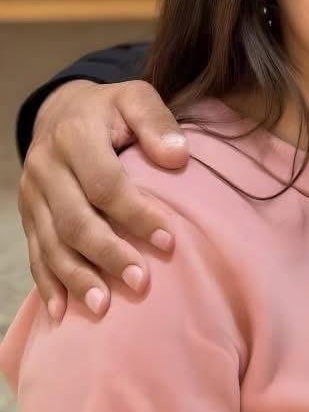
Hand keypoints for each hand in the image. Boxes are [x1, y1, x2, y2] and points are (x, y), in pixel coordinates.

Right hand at [19, 79, 188, 320]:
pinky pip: (34, 252)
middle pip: (75, 220)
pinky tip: (63, 312)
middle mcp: (46, 167)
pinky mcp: (26, 214)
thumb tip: (178, 156)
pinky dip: (48, 283)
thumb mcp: (135, 98)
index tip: (169, 241)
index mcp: (74, 136)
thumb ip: (156, 121)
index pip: (105, 184)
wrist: (61, 111)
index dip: (136, 214)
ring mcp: (31, 193)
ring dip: (76, 277)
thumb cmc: (111, 111)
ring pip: (51, 242)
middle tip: (141, 283)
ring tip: (104, 307)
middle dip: (107, 254)